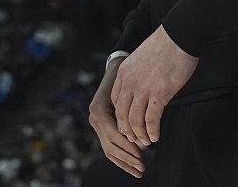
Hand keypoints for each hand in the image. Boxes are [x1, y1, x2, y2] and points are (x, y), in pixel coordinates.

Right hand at [88, 56, 145, 178]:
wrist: (117, 67)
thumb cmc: (126, 75)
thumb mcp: (127, 87)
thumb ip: (130, 108)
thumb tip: (142, 126)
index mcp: (98, 110)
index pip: (112, 133)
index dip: (127, 145)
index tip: (141, 152)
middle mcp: (95, 119)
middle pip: (110, 145)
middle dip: (127, 157)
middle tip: (142, 166)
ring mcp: (97, 125)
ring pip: (110, 150)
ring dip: (125, 162)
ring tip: (140, 170)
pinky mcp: (103, 129)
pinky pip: (110, 148)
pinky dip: (122, 159)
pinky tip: (133, 167)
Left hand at [111, 25, 198, 146]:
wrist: (179, 35)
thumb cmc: (166, 44)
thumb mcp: (141, 57)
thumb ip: (137, 72)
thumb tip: (142, 85)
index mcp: (124, 73)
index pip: (115, 101)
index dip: (121, 116)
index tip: (128, 124)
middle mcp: (129, 83)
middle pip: (122, 115)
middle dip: (128, 130)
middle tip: (136, 138)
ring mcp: (143, 89)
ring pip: (135, 121)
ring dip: (140, 134)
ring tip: (146, 141)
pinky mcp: (159, 94)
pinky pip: (151, 120)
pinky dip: (152, 131)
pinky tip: (155, 136)